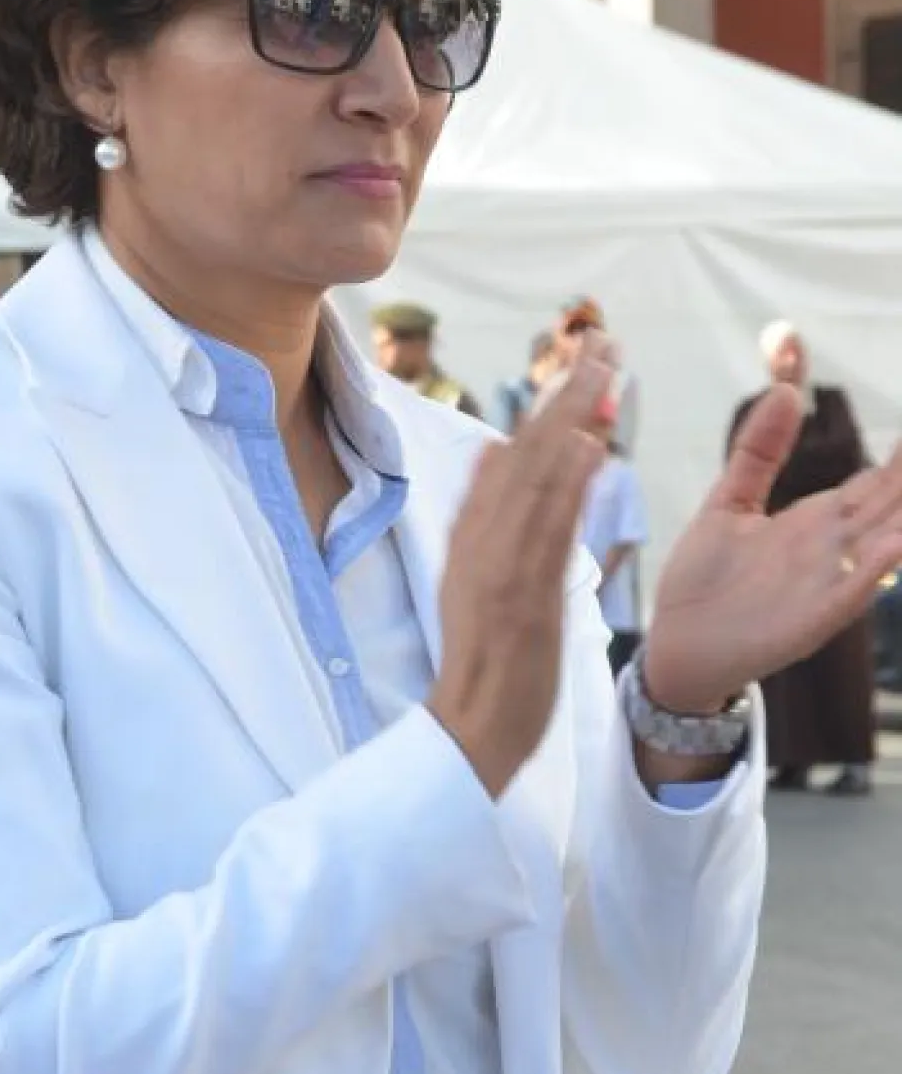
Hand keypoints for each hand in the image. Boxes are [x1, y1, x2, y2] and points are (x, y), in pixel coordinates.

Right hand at [428, 337, 612, 797]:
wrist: (469, 732)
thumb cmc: (482, 662)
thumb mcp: (472, 576)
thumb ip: (481, 515)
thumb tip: (490, 451)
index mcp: (474, 535)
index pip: (514, 454)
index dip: (550, 403)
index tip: (583, 358)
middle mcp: (483, 542)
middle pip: (527, 452)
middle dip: (565, 393)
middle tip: (602, 341)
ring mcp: (502, 568)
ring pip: (538, 479)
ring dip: (573, 420)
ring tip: (604, 370)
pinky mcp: (523, 598)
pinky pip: (549, 531)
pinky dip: (569, 485)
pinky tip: (594, 446)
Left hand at [646, 386, 901, 714]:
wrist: (677, 645)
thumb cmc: (704, 579)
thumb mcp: (729, 501)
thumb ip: (758, 451)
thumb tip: (782, 390)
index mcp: (813, 522)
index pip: (871, 484)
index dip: (900, 459)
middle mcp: (828, 550)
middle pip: (886, 507)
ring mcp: (823, 583)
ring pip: (882, 544)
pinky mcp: (810, 618)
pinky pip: (850, 591)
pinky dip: (874, 569)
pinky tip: (894, 544)